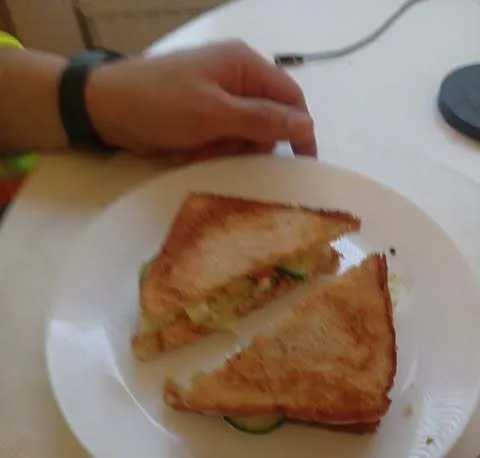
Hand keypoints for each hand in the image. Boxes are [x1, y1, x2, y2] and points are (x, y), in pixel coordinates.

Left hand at [86, 40, 315, 160]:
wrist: (105, 108)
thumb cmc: (160, 104)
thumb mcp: (215, 114)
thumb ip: (263, 120)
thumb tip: (306, 125)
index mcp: (244, 65)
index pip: (290, 97)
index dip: (299, 130)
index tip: (303, 162)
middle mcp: (235, 78)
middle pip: (266, 122)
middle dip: (245, 144)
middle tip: (219, 151)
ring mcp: (217, 97)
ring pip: (242, 136)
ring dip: (223, 151)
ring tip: (195, 150)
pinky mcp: (201, 115)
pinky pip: (221, 140)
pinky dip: (207, 151)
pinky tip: (186, 150)